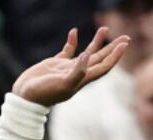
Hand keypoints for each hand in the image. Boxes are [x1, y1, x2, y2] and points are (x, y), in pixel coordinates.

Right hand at [11, 27, 128, 107]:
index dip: (115, 56)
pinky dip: (72, 41)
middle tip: (126, 37)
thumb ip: (77, 72)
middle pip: (100, 59)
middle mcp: (79, 73)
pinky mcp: (56, 64)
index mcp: (83, 79)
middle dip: (113, 48)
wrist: (26, 97)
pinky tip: (74, 31)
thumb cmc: (44, 93)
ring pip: (87, 53)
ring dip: (97, 41)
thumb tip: (86, 56)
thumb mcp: (62, 84)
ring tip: (105, 28)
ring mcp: (68, 68)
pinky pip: (68, 50)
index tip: (124, 44)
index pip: (104, 66)